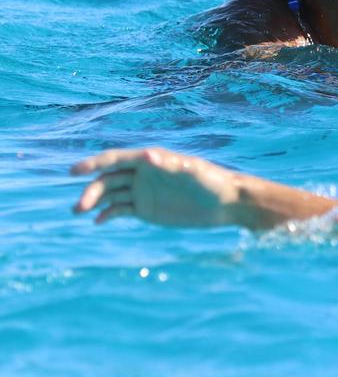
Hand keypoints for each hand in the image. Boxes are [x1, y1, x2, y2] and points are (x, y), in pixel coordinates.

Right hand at [71, 147, 241, 227]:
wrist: (225, 204)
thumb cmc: (212, 182)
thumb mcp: (193, 172)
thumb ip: (172, 164)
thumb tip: (147, 155)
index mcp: (151, 160)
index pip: (116, 159)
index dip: (94, 163)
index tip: (74, 171)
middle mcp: (143, 174)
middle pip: (108, 179)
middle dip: (92, 190)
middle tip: (80, 207)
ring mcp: (142, 192)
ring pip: (110, 195)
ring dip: (93, 202)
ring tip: (79, 212)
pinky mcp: (145, 209)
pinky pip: (120, 210)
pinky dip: (107, 214)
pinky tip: (98, 221)